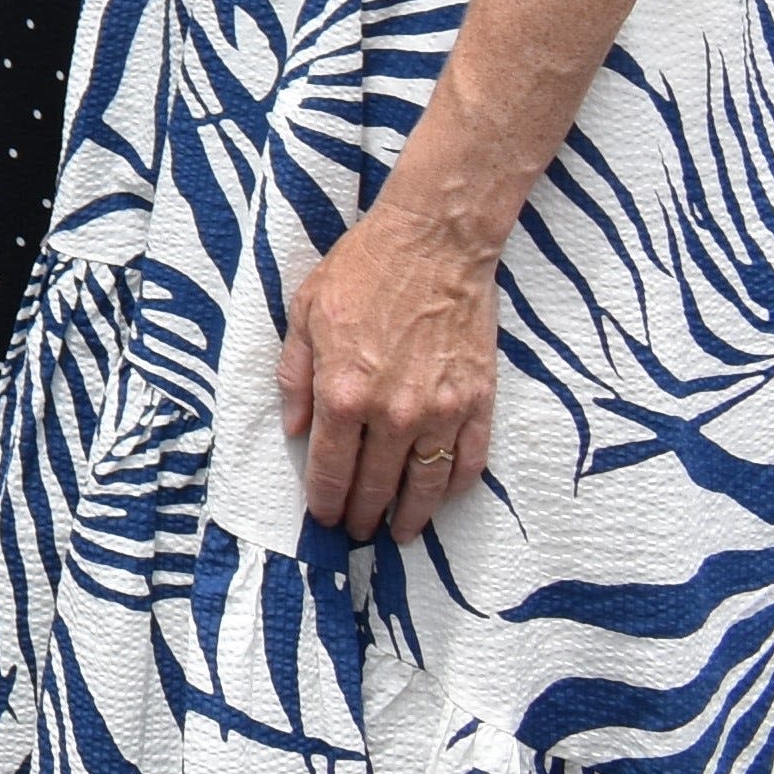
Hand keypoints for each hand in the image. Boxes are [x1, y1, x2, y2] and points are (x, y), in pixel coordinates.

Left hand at [278, 197, 504, 542]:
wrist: (434, 242)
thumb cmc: (363, 271)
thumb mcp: (305, 315)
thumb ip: (295, 379)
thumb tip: (295, 432)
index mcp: (344, 393)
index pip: (332, 470)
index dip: (326, 502)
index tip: (325, 519)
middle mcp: (393, 413)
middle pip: (376, 486)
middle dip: (363, 516)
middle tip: (357, 532)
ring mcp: (441, 411)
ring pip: (426, 485)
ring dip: (412, 516)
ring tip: (401, 532)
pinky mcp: (478, 401)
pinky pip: (469, 461)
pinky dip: (456, 486)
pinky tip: (443, 496)